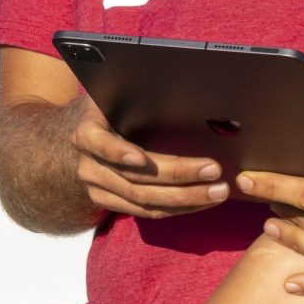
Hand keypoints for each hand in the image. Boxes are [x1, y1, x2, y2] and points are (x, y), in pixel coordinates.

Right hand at [65, 96, 230, 219]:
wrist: (85, 136)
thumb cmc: (110, 108)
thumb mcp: (114, 95)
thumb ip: (136, 97)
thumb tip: (182, 91)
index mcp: (87, 131)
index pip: (99, 143)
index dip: (118, 152)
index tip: (140, 157)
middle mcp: (89, 165)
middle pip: (134, 178)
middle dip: (178, 175)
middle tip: (213, 170)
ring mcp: (98, 188)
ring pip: (144, 200)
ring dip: (186, 198)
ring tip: (217, 191)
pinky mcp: (111, 205)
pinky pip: (148, 212)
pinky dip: (179, 208)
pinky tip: (203, 201)